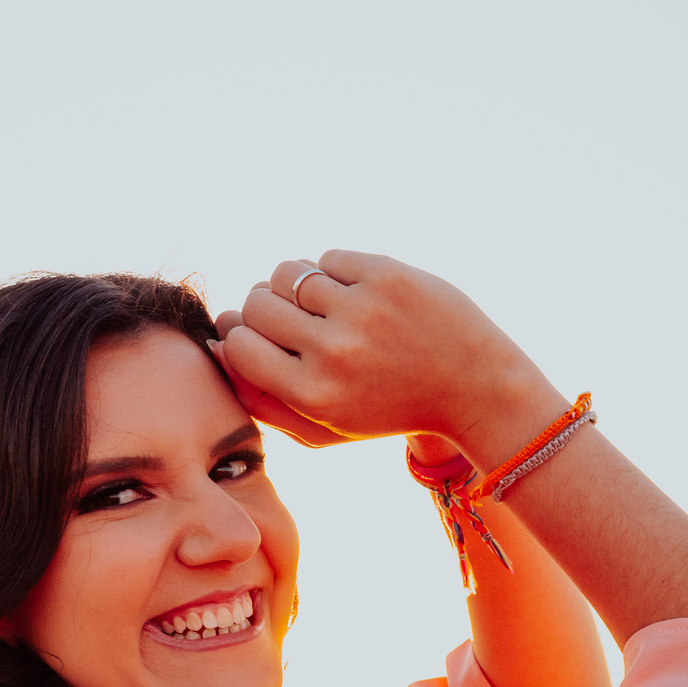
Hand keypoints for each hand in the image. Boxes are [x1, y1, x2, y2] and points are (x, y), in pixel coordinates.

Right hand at [218, 251, 555, 455]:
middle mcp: (333, 353)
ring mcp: (361, 309)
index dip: (240, 336)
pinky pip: (328, 258)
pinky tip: (357, 295)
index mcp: (313, 395)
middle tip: (292, 320)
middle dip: (265, 309)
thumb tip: (215, 350)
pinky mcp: (386, 274)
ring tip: (320, 304)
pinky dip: (334, 273)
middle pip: (256, 305)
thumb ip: (264, 401)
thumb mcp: (326, 428)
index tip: (257, 338)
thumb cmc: (388, 410)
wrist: (471, 385)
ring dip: (296, 285)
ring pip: (287, 272)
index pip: (238, 345)